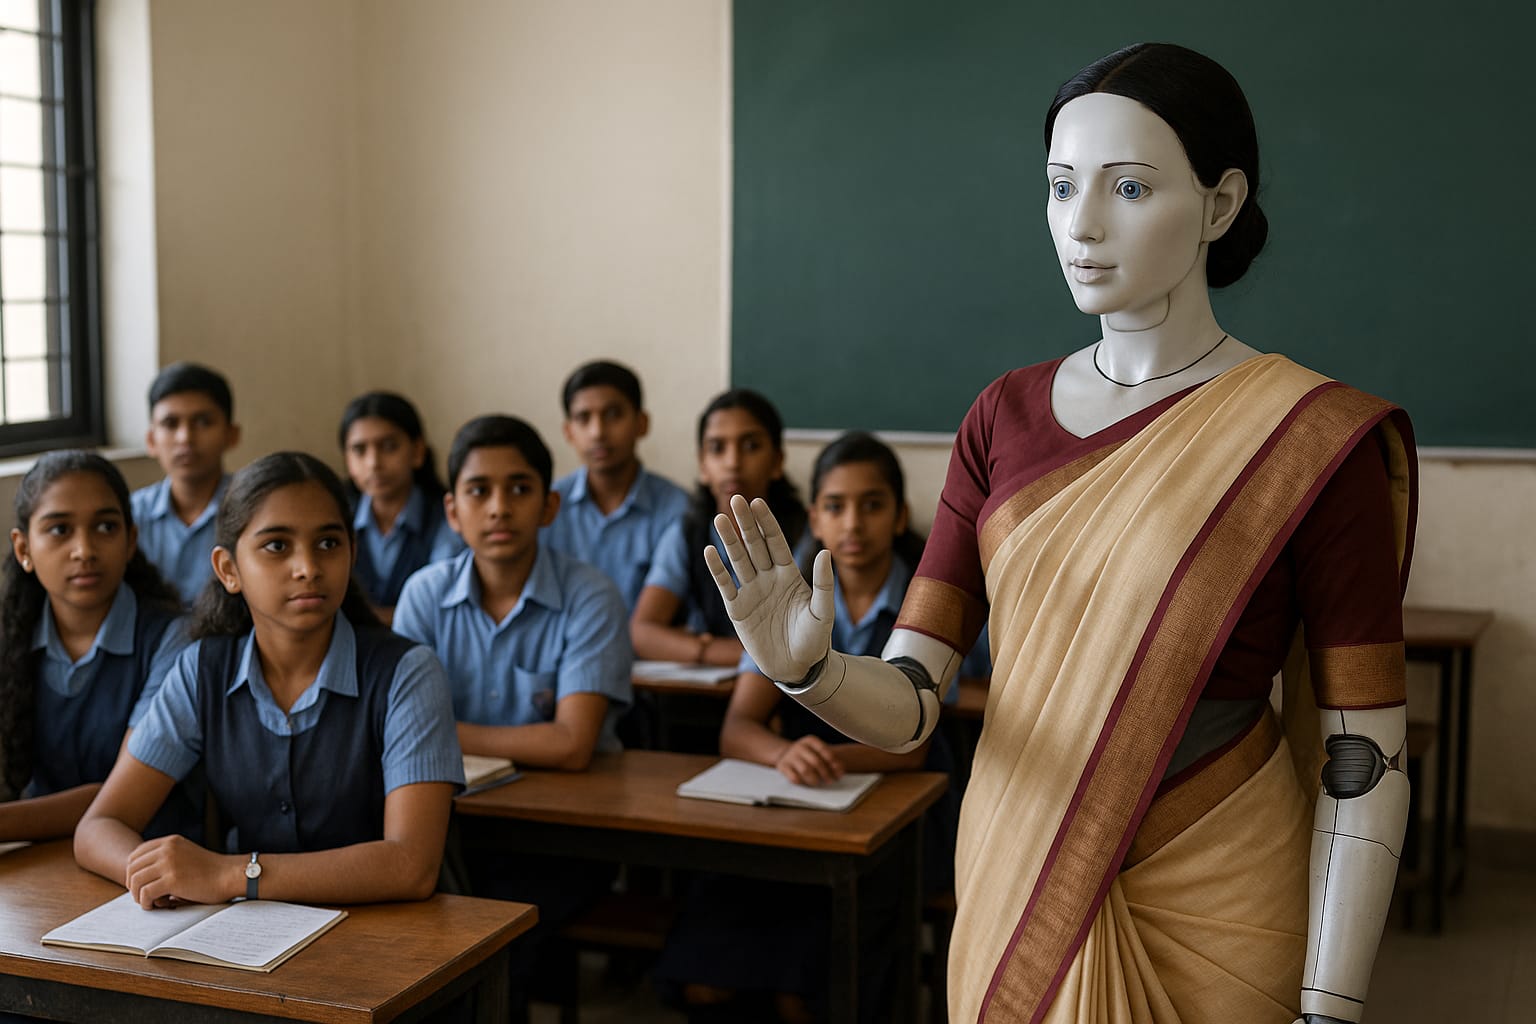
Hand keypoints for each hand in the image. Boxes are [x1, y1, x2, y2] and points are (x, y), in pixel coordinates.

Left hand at [125, 834, 237, 907]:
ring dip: (138, 895)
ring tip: (150, 902)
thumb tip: (141, 878)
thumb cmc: (211, 870)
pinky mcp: (172, 879)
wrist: (231, 875)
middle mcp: (166, 849)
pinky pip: (145, 893)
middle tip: (143, 896)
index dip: (132, 873)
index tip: (140, 885)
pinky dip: (147, 903)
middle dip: (133, 885)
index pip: (135, 855)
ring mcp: (168, 863)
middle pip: (132, 868)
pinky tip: (156, 905)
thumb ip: (166, 859)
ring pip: (136, 882)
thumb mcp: (186, 854)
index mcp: (169, 842)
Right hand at [704, 495, 833, 682]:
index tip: (757, 502)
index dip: (766, 522)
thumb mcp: (824, 611)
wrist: (798, 667)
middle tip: (735, 499)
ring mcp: (752, 592)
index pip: (775, 542)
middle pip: (754, 545)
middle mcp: (768, 578)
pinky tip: (709, 551)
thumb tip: (826, 552)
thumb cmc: (815, 639)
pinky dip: (717, 569)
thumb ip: (824, 583)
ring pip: (738, 560)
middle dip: (745, 523)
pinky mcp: (738, 610)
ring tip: (719, 519)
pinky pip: (725, 585)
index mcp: (789, 574)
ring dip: (729, 540)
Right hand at [775, 736, 845, 785]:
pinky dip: (801, 781)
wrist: (785, 753)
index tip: (839, 773)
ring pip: (806, 770)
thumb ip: (831, 760)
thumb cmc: (808, 755)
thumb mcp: (818, 752)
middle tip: (830, 781)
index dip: (833, 763)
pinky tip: (805, 782)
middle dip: (825, 773)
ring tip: (818, 782)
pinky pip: (794, 776)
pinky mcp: (782, 766)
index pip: (824, 750)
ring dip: (814, 779)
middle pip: (816, 762)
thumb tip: (840, 772)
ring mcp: (790, 756)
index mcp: (810, 740)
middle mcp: (800, 746)